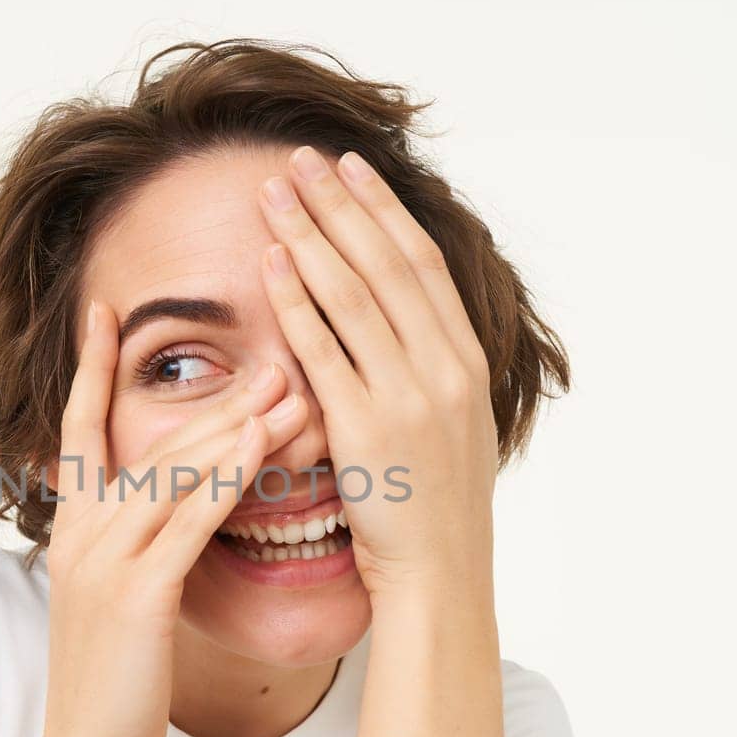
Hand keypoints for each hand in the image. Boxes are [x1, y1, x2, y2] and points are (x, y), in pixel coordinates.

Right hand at [35, 299, 309, 736]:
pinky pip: (185, 523)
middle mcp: (82, 531)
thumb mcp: (114, 595)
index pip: (78, 427)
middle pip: (152, 442)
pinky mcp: (134, 595)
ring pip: (172, 472)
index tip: (106, 311)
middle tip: (271, 355)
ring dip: (233, 425)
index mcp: (74, 526)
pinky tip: (260, 445)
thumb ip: (132, 541)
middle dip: (215, 398)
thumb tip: (171, 503)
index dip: (90, 368)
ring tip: (286, 385)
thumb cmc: (114, 677)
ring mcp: (103, 560)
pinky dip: (223, 480)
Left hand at [256, 145, 498, 601]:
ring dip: (310, 234)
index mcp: (466, 362)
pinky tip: (270, 262)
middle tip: (301, 157)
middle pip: (385, 263)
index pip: (420, 264)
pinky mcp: (368, 429)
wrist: (441, 579)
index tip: (351, 169)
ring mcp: (409, 396)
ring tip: (274, 191)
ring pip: (353, 294)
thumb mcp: (452, 429)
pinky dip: (295, 301)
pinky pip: (324, 351)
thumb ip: (431, 373)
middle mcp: (444, 368)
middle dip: (340, 204)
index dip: (382, 211)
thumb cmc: (437, 512)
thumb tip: (401, 328)